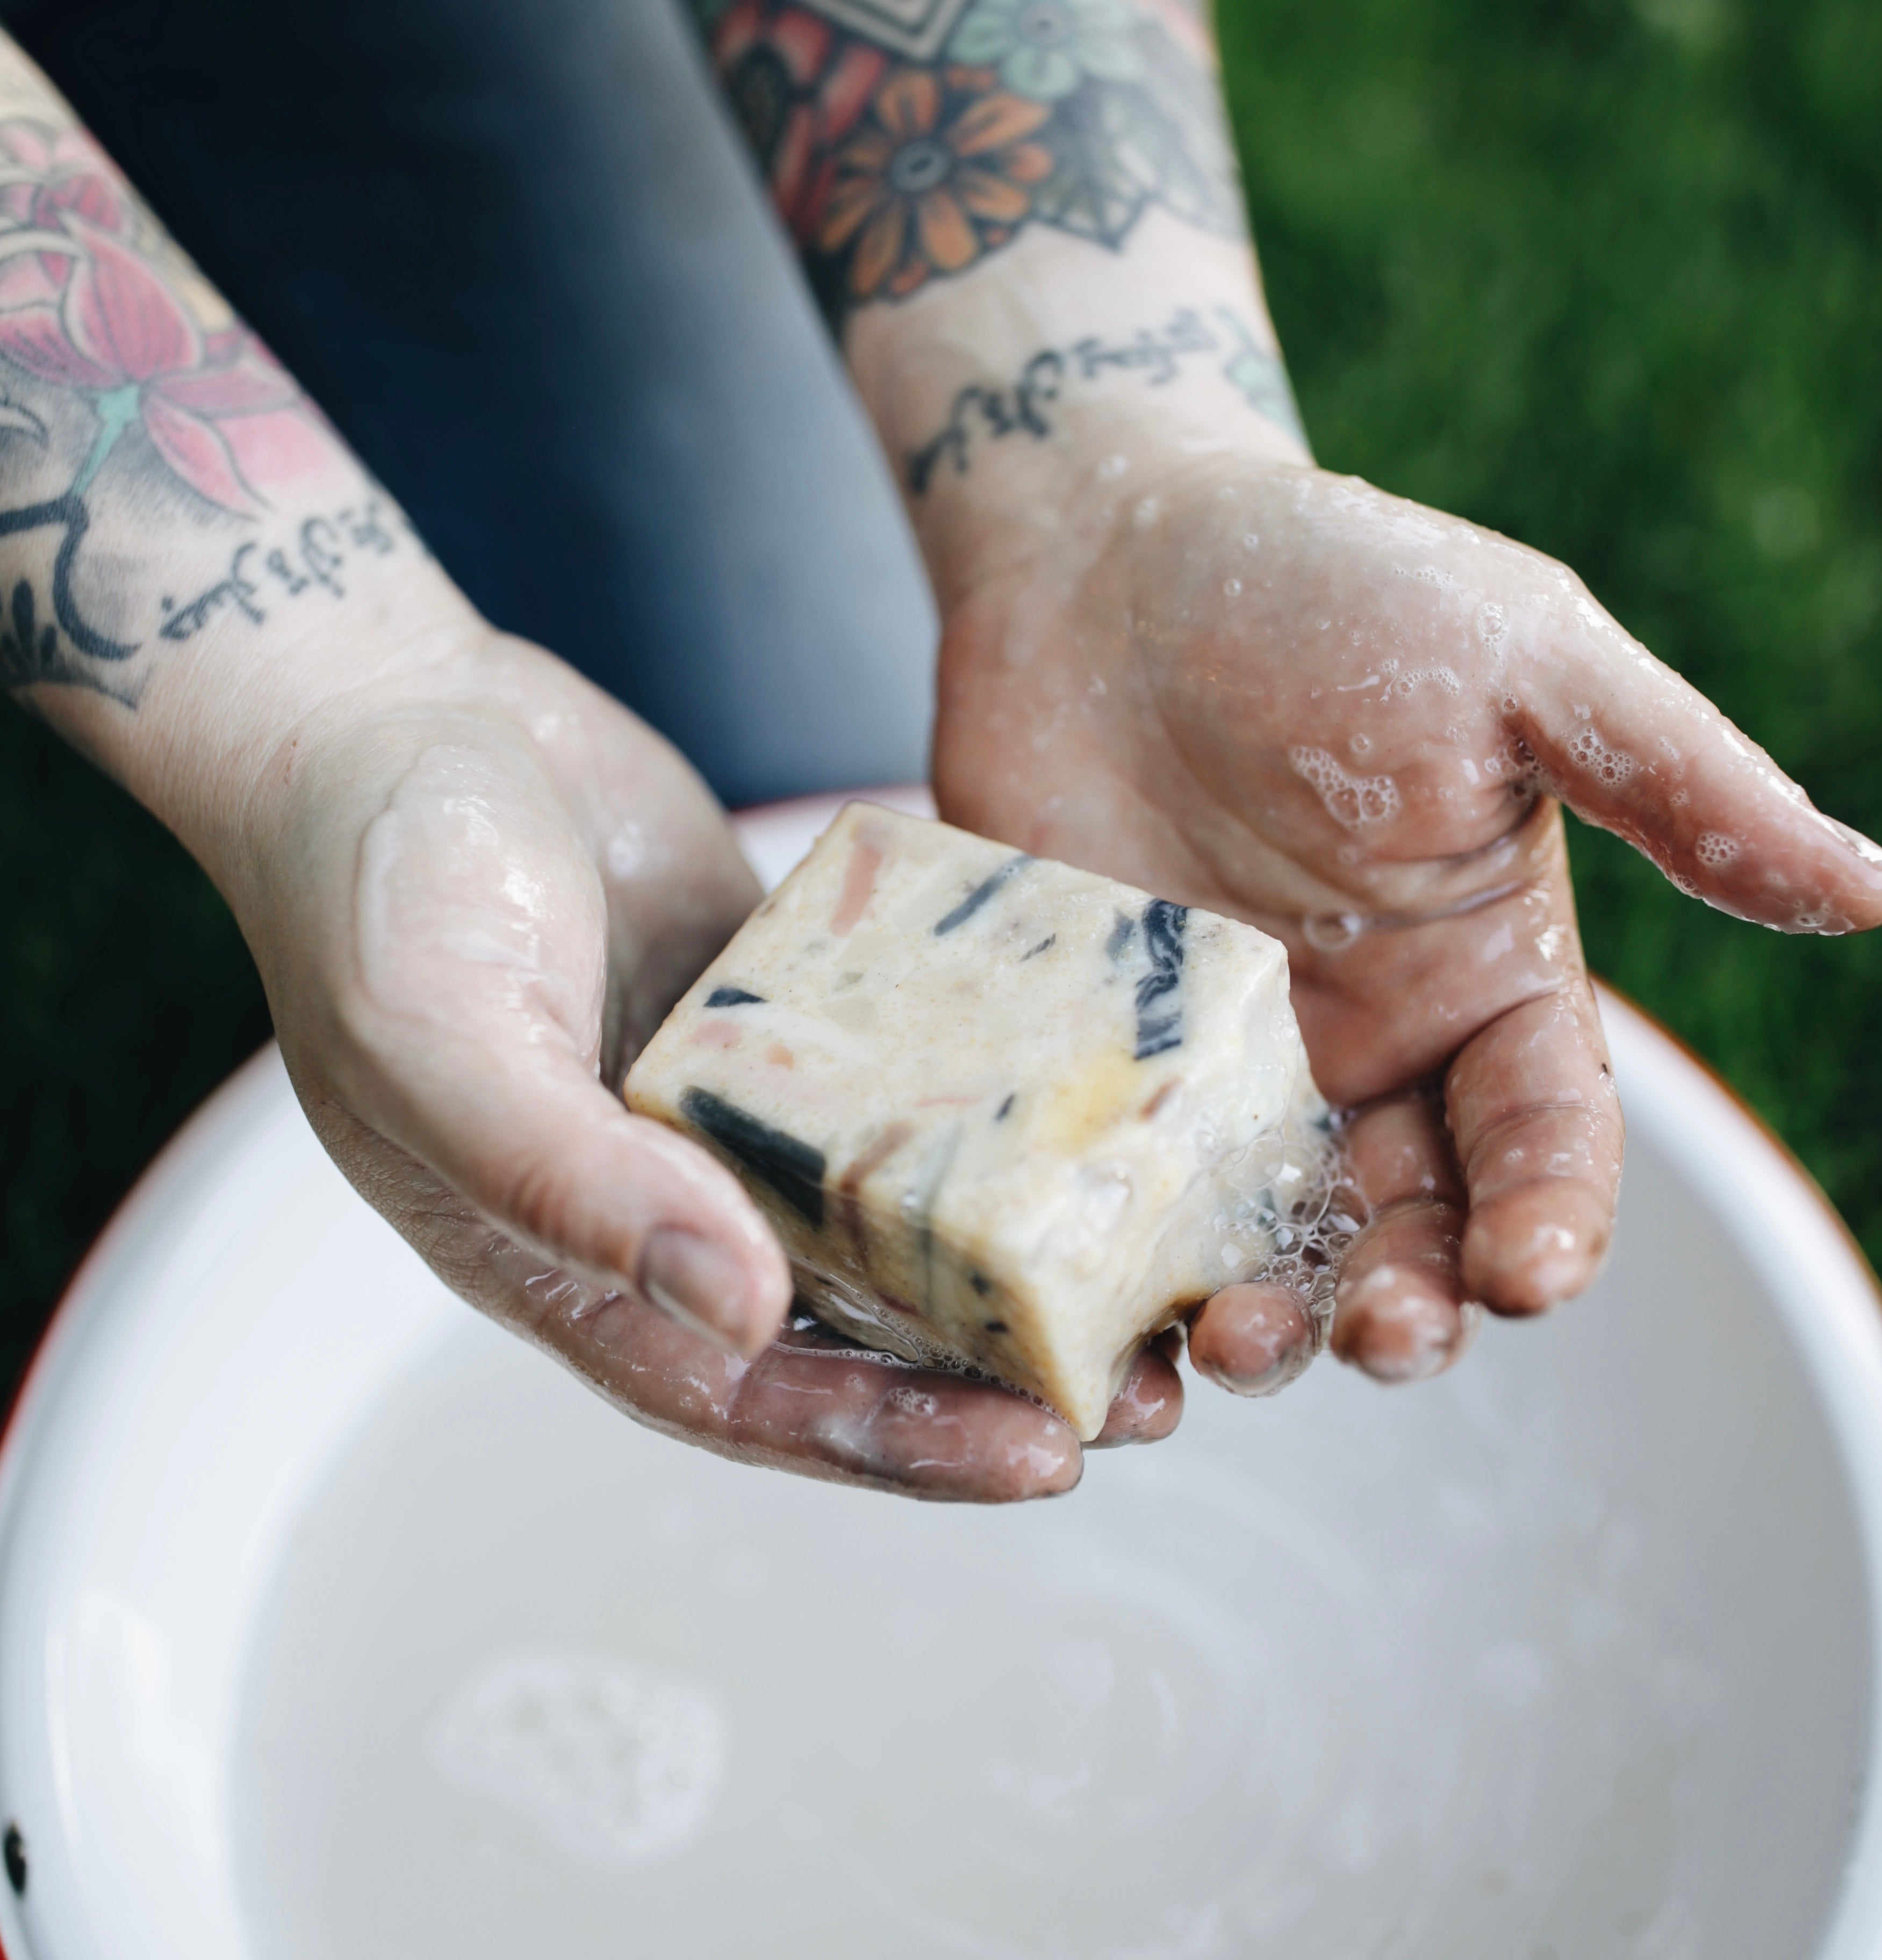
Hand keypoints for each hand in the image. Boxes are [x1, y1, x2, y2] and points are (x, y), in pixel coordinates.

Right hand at [232, 626, 1174, 1497]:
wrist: (403, 711)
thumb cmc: (375, 882)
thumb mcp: (444, 1043)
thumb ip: (570, 1184)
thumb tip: (732, 1312)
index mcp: (569, 1257)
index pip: (744, 1393)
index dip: (887, 1442)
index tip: (1035, 1457)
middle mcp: (663, 1202)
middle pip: (841, 1330)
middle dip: (985, 1379)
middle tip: (1140, 1400)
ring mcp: (731, 1107)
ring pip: (887, 1218)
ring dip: (1008, 1261)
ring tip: (1143, 1279)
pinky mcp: (782, 1013)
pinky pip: (897, 1078)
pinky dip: (984, 1107)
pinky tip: (1088, 1111)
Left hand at [934, 454, 1881, 1383]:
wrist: (1104, 554)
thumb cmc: (1325, 589)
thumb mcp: (1524, 668)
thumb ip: (1680, 785)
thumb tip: (1873, 891)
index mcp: (1481, 969)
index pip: (1548, 1135)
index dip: (1553, 1218)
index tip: (1528, 1278)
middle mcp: (1362, 1039)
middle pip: (1412, 1222)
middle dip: (1411, 1300)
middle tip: (1379, 1333)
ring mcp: (1220, 1061)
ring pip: (1269, 1243)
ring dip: (1270, 1320)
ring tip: (1231, 1341)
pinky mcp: (1099, 1058)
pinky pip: (1115, 1199)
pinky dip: (1111, 1274)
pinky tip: (1098, 1317)